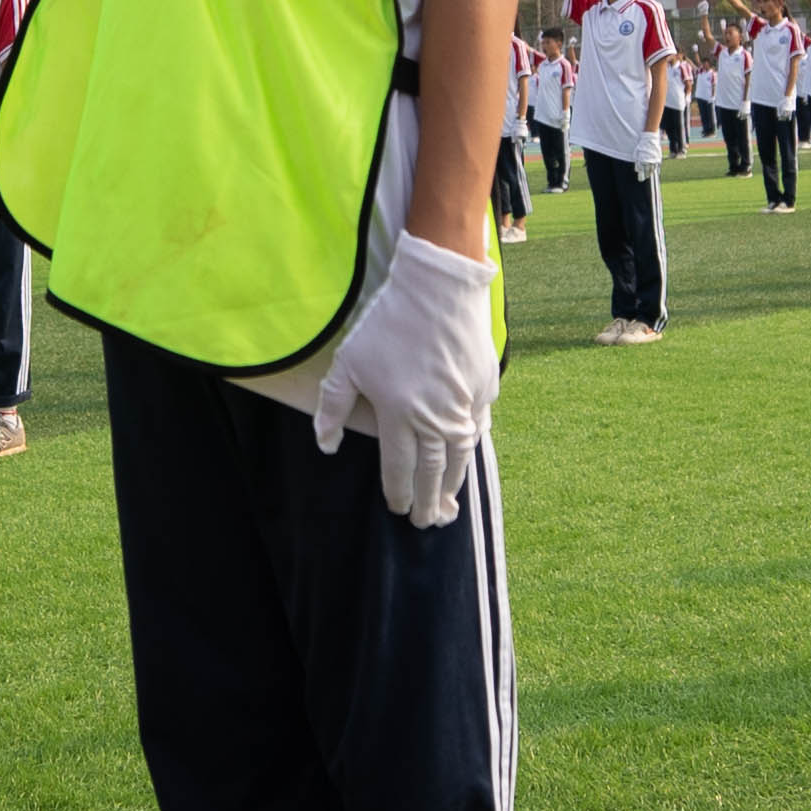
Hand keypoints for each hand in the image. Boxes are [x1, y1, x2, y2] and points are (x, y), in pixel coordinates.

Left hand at [306, 234, 499, 527]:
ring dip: (453, 484)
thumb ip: (333, 406)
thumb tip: (326, 447)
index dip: (397, 493)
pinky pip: (477, 428)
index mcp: (399, 414)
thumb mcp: (348, 362)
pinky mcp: (484, 388)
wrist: (439, 287)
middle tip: (426, 523)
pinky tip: (465, 458)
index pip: (399, 469)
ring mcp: (464, 404)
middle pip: (432, 472)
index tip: (397, 509)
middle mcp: (435, 416)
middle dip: (427, 501)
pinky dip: (470, 449)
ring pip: (460, 457)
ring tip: (448, 505)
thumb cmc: (388, 322)